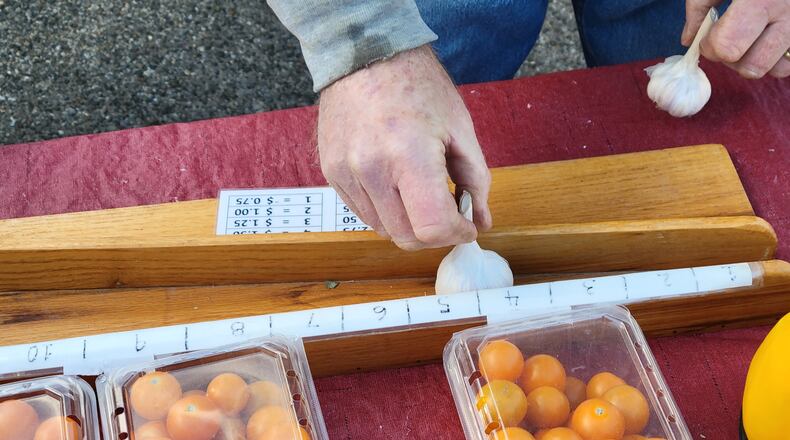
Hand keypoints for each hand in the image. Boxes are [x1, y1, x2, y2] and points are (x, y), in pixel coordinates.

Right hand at [317, 45, 491, 250]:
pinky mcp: (331, 173)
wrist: (367, 55)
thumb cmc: (417, 85)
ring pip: (383, 230)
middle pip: (406, 237)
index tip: (466, 224)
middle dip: (435, 234)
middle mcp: (370, 169)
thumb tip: (480, 221)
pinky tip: (398, 187)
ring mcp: (345, 173)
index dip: (456, 233)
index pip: (432, 227)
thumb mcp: (460, 128)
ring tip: (422, 194)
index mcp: (408, 155)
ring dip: (409, 224)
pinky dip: (386, 211)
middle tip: (449, 213)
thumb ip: (475, 180)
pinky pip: (362, 213)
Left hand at [683, 0, 789, 78]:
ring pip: (776, 69)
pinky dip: (777, 59)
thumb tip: (689, 40)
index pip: (727, 47)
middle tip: (728, 37)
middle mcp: (788, 12)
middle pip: (751, 66)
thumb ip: (700, 5)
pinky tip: (767, 40)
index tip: (709, 32)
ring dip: (756, 61)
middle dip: (731, 58)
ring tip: (750, 38)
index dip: (710, 46)